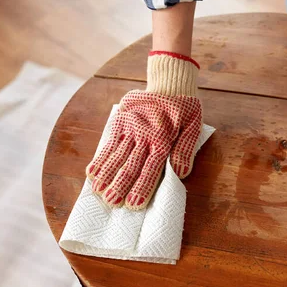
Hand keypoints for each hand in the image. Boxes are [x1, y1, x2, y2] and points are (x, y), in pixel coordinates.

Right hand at [86, 51, 201, 209]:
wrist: (169, 83)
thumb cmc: (184, 109)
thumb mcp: (194, 125)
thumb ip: (185, 149)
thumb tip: (180, 173)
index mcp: (163, 138)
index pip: (151, 168)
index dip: (142, 187)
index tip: (134, 203)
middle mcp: (144, 135)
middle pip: (131, 165)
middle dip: (121, 186)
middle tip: (113, 203)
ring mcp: (129, 128)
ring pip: (117, 156)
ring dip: (107, 175)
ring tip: (99, 192)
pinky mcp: (119, 122)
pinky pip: (109, 143)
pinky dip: (100, 159)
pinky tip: (92, 173)